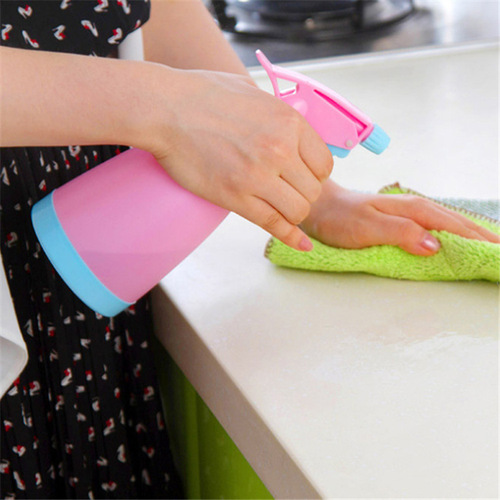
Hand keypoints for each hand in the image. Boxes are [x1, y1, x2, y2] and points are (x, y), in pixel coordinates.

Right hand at [145, 68, 332, 250]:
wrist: (165, 109)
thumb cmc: (204, 95)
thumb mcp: (253, 92)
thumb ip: (276, 113)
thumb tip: (291, 130)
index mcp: (289, 122)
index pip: (324, 164)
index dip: (316, 174)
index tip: (303, 177)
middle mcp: (280, 150)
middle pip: (313, 191)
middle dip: (303, 194)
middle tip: (287, 192)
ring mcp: (258, 175)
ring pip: (298, 211)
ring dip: (292, 213)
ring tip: (279, 206)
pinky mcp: (235, 197)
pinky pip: (273, 224)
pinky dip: (289, 237)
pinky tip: (301, 245)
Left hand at [301, 180, 499, 255]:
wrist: (321, 207)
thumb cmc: (340, 218)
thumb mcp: (367, 227)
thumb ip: (400, 233)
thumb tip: (436, 245)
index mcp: (413, 210)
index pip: (456, 227)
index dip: (480, 241)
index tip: (499, 254)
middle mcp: (416, 209)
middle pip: (459, 224)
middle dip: (484, 238)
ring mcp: (411, 215)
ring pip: (450, 225)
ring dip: (473, 236)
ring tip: (491, 247)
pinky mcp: (404, 222)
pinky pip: (437, 228)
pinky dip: (454, 236)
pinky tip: (459, 242)